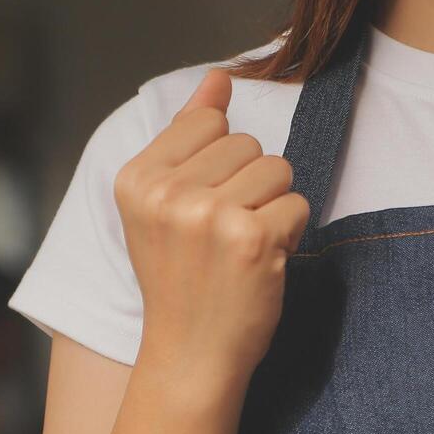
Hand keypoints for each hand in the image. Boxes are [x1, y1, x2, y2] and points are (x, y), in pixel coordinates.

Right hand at [115, 69, 308, 386]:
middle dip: (249, 185)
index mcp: (136, 179)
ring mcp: (208, 215)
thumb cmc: (181, 279)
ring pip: (277, 169)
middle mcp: (166, 193)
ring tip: (241, 248)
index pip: (208, 123)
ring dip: (272, 207)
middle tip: (221, 237)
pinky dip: (289, 234)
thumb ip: (188, 135)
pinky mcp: (251, 238)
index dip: (219, 163)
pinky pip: (297, 203)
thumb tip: (219, 78)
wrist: (190, 356)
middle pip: (247, 143)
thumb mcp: (164, 204)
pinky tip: (259, 264)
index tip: (199, 209)